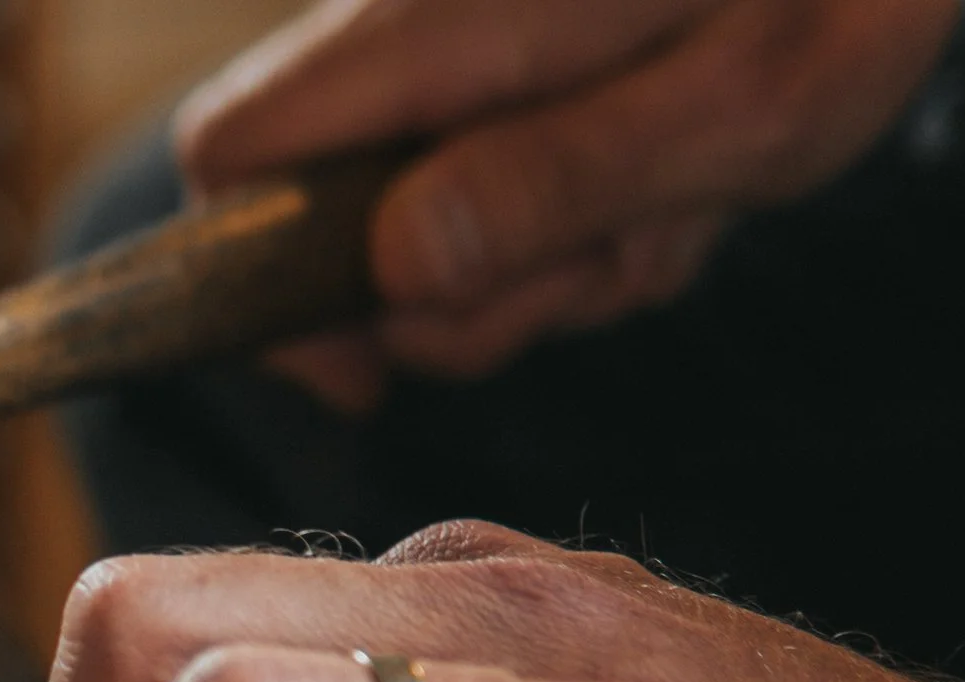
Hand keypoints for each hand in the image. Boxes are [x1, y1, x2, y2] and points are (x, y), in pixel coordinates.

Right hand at [172, 0, 959, 403]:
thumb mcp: (732, 105)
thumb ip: (555, 182)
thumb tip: (395, 269)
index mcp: (440, 27)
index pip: (232, 156)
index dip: (258, 282)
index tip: (366, 364)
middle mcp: (416, 31)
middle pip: (321, 221)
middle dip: (449, 300)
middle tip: (596, 273)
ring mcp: (454, 56)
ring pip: (418, 223)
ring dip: (535, 266)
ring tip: (662, 213)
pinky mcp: (501, 72)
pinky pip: (490, 191)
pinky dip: (568, 226)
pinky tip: (661, 188)